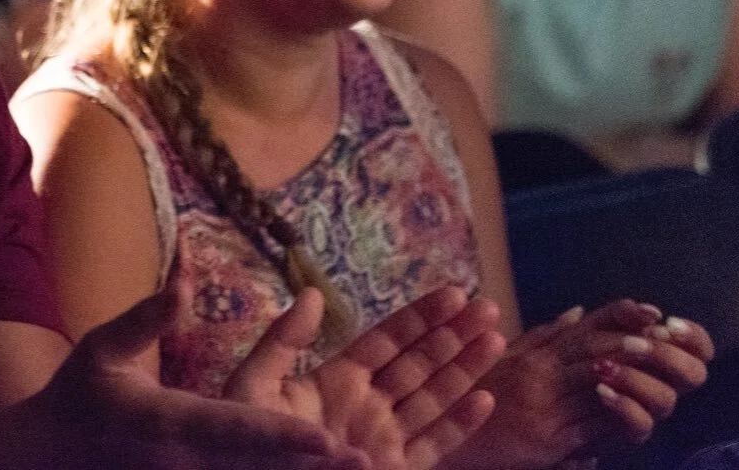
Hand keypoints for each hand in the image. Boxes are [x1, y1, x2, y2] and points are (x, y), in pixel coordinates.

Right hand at [14, 278, 369, 469]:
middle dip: (310, 469)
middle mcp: (182, 465)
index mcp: (166, 423)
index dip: (282, 438)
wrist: (43, 461)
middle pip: (257, 469)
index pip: (234, 430)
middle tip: (363, 461)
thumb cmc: (78, 396)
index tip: (326, 439)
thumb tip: (187, 277)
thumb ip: (146, 317)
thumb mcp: (103, 348)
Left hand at [227, 285, 503, 469]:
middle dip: (454, 335)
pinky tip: (484, 399)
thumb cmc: (244, 442)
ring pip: (434, 398)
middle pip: (419, 363)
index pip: (388, 341)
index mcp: (337, 380)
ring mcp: (384, 440)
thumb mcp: (255, 384)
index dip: (420, 317)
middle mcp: (368, 406)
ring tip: (495, 337)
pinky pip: (434, 445)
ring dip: (465, 369)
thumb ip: (283, 340)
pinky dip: (460, 424)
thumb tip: (311, 292)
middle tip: (487, 306)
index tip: (453, 292)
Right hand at [446, 301, 710, 469]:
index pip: (581, 328)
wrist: (450, 447)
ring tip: (660, 365)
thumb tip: (576, 312)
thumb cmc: (475, 405)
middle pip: (592, 348)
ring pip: (596, 383)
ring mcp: (542, 405)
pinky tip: (638, 414)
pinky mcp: (545, 440)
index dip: (618, 316)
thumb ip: (540, 339)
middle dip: (633, 343)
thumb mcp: (504, 364)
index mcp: (531, 356)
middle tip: (667, 338)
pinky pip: (589, 426)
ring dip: (633, 375)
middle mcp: (536, 373)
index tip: (651, 313)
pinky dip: (616, 418)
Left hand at [571, 300, 711, 446]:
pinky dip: (623, 405)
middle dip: (668, 355)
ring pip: (666, 399)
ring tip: (604, 365)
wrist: (554, 389)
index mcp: (666, 356)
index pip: (702, 350)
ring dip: (636, 378)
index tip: (669, 324)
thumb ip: (623, 313)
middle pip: (695, 375)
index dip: (694, 337)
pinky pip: (642, 424)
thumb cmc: (583, 350)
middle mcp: (666, 383)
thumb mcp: (597, 324)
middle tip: (638, 344)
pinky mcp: (632, 430)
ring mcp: (651, 409)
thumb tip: (652, 312)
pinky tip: (601, 390)